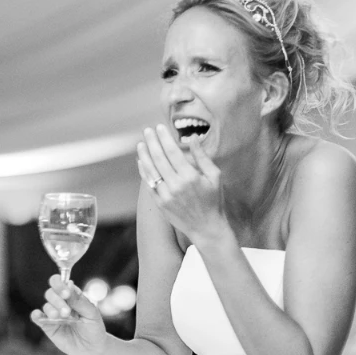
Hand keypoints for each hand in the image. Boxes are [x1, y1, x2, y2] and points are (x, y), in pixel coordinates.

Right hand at [31, 276, 106, 354]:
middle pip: (51, 293)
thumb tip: (69, 284)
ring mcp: (53, 314)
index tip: (66, 294)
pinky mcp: (48, 326)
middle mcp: (61, 302)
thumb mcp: (92, 314)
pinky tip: (38, 316)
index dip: (60, 285)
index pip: (61, 283)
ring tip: (60, 317)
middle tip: (67, 312)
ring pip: (46, 305)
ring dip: (51, 309)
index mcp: (72, 296)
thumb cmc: (94, 328)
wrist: (92, 349)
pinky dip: (36, 315)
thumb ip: (80, 301)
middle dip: (58, 301)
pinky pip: (37, 318)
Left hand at [138, 125, 225, 245]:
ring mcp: (166, 195)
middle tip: (147, 131)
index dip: (164, 138)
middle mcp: (176, 185)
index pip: (173, 152)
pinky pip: (149, 184)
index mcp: (191, 177)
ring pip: (151, 171)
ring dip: (144, 155)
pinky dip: (144, 172)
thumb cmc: (213, 200)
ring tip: (141, 144)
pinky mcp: (160, 204)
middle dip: (152, 142)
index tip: (159, 127)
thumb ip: (202, 156)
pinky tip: (141, 161)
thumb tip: (192, 137)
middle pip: (159, 158)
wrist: (206, 228)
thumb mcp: (215, 176)